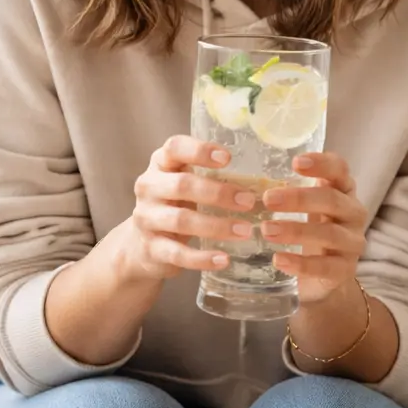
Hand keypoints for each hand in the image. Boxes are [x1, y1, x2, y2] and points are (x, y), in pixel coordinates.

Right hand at [122, 135, 254, 282]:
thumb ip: (211, 175)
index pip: (174, 148)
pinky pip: (178, 253)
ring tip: (245, 231)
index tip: (228, 158)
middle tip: (249, 201)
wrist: (142, 245)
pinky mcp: (151, 249)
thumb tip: (265, 178)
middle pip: (181, 185)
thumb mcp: (185, 182)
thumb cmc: (175, 204)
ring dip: (216, 226)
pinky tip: (224, 259)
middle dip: (217, 193)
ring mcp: (146, 219)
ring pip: (181, 220)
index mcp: (161, 164)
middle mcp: (149, 188)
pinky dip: (202, 258)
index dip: (199, 150)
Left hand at [261, 152, 366, 305]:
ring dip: (296, 230)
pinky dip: (301, 264)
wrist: (320, 275)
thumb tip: (239, 180)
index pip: (339, 169)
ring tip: (266, 230)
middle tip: (268, 199)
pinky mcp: (345, 271)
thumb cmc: (307, 229)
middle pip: (332, 200)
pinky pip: (326, 267)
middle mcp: (353, 212)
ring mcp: (352, 243)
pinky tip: (278, 260)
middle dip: (299, 198)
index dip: (321, 163)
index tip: (295, 162)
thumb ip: (281, 191)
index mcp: (342, 189)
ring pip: (330, 234)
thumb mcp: (299, 206)